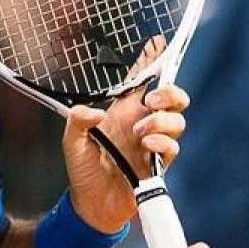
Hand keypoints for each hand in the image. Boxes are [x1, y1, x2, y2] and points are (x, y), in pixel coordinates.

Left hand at [61, 36, 190, 232]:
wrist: (92, 205)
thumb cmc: (83, 170)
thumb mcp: (71, 141)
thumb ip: (78, 120)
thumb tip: (95, 111)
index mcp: (123, 112)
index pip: (142, 80)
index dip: (152, 61)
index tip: (158, 42)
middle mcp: (141, 123)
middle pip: (172, 97)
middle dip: (170, 92)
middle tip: (152, 100)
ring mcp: (152, 143)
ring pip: (177, 120)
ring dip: (161, 121)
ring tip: (140, 133)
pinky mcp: (158, 164)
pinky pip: (173, 147)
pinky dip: (162, 143)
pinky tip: (147, 147)